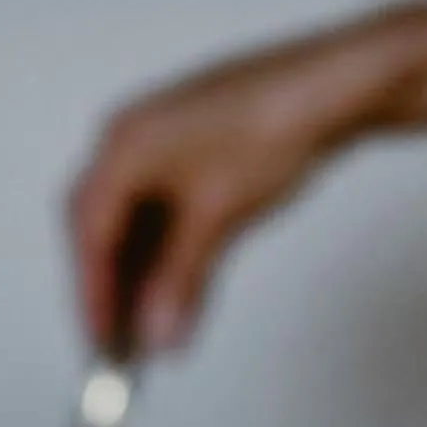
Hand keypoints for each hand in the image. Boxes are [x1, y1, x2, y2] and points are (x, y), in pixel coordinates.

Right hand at [68, 8, 424, 353]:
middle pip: (103, 226)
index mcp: (122, 145)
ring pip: (137, 219)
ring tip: (154, 324)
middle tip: (123, 342)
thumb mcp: (216, 216)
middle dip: (112, 286)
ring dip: (142, 272)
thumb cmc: (274, 123)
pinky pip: (165, 207)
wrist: (338, 84)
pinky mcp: (196, 144)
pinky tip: (182, 286)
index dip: (93, 294)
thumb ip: (180, 280)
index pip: (89, 234)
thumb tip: (158, 332)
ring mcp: (164, 137)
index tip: (104, 342)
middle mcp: (133, 136)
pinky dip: (168, 250)